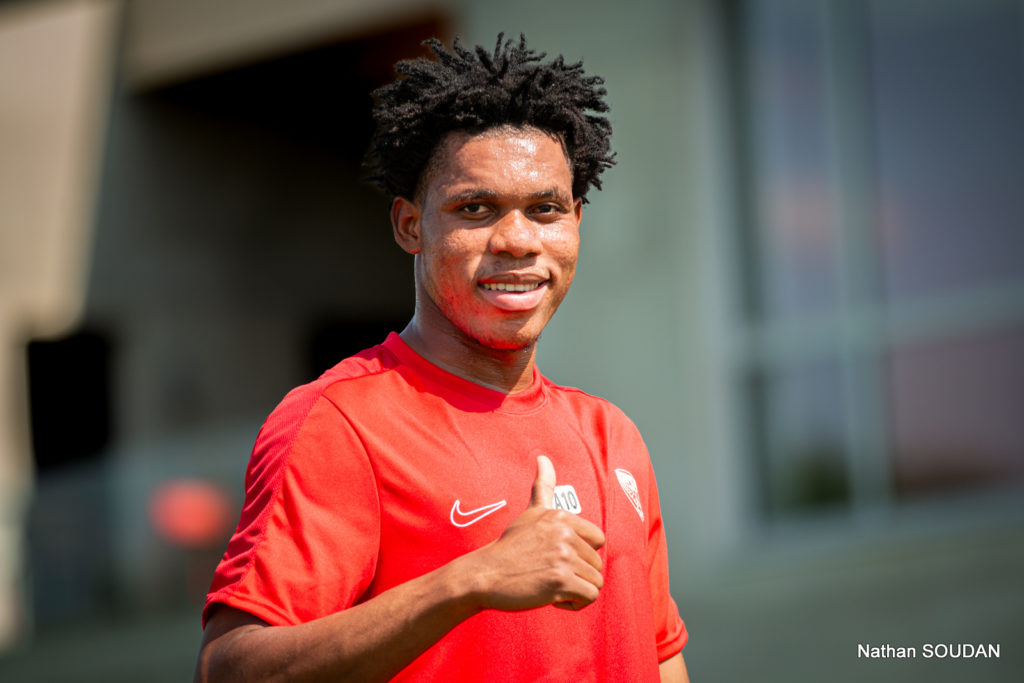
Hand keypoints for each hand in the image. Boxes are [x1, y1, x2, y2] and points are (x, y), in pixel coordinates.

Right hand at [466, 455, 605, 611]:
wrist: (484, 575)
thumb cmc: (509, 547)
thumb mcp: (530, 513)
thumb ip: (543, 485)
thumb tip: (543, 457)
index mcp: (561, 516)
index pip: (598, 539)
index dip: (581, 553)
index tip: (557, 557)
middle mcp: (564, 533)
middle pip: (597, 563)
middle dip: (577, 574)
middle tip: (549, 574)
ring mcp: (563, 557)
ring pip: (595, 581)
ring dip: (576, 590)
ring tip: (551, 586)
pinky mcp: (560, 581)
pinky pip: (589, 596)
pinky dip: (575, 603)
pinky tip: (553, 598)